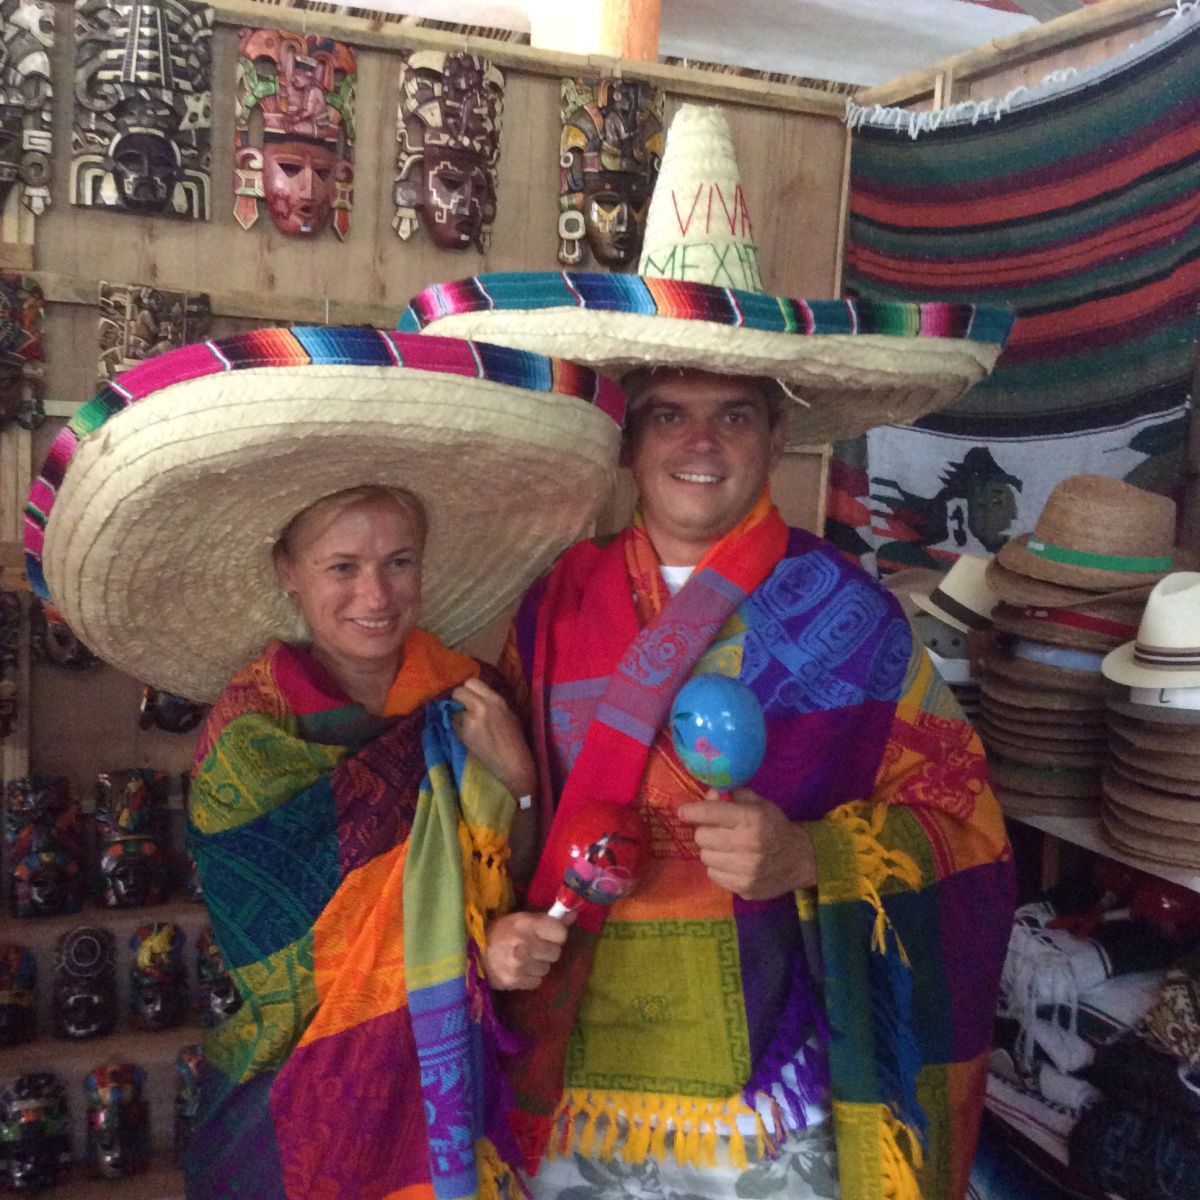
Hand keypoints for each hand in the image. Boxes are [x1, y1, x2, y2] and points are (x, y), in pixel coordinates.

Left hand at [451, 678, 535, 799]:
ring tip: (466, 725)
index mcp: (495, 699)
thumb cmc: (515, 740)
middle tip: (463, 709)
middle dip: (458, 699)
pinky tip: (466, 735)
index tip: (470, 698)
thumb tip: (477, 698)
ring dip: (456, 715)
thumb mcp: (509, 714)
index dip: (468, 690)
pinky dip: (456, 728)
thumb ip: (492, 703)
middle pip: (458, 691)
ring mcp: (471, 719)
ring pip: (453, 709)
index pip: (471, 682)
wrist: (513, 763)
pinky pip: (453, 724)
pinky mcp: (464, 734)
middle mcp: (482, 706)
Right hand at [482, 911, 568, 989]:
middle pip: (556, 953)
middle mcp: (525, 944)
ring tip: (524, 958)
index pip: (561, 933)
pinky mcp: (513, 982)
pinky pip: (536, 982)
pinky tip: (519, 969)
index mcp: (526, 924)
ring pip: (546, 968)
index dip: (556, 935)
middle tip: (534, 947)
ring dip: (538, 964)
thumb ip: (549, 919)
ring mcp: (519, 965)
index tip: (548, 935)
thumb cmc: (499, 932)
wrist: (472, 951)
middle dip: (547, 950)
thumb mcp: (522, 919)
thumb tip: (574, 914)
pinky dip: (530, 977)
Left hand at [677, 788, 815, 899]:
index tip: (683, 812)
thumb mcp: (758, 804)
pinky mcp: (744, 888)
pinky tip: (732, 862)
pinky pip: (713, 875)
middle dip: (705, 830)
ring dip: (711, 850)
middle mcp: (747, 845)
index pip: (709, 813)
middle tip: (717, 830)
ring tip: (726, 847)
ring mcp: (745, 870)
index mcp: (750, 820)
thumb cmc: (775, 826)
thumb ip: (732, 796)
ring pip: (705, 857)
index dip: (692, 811)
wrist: (800, 859)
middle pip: (701, 836)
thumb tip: (708, 795)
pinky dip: (718, 867)